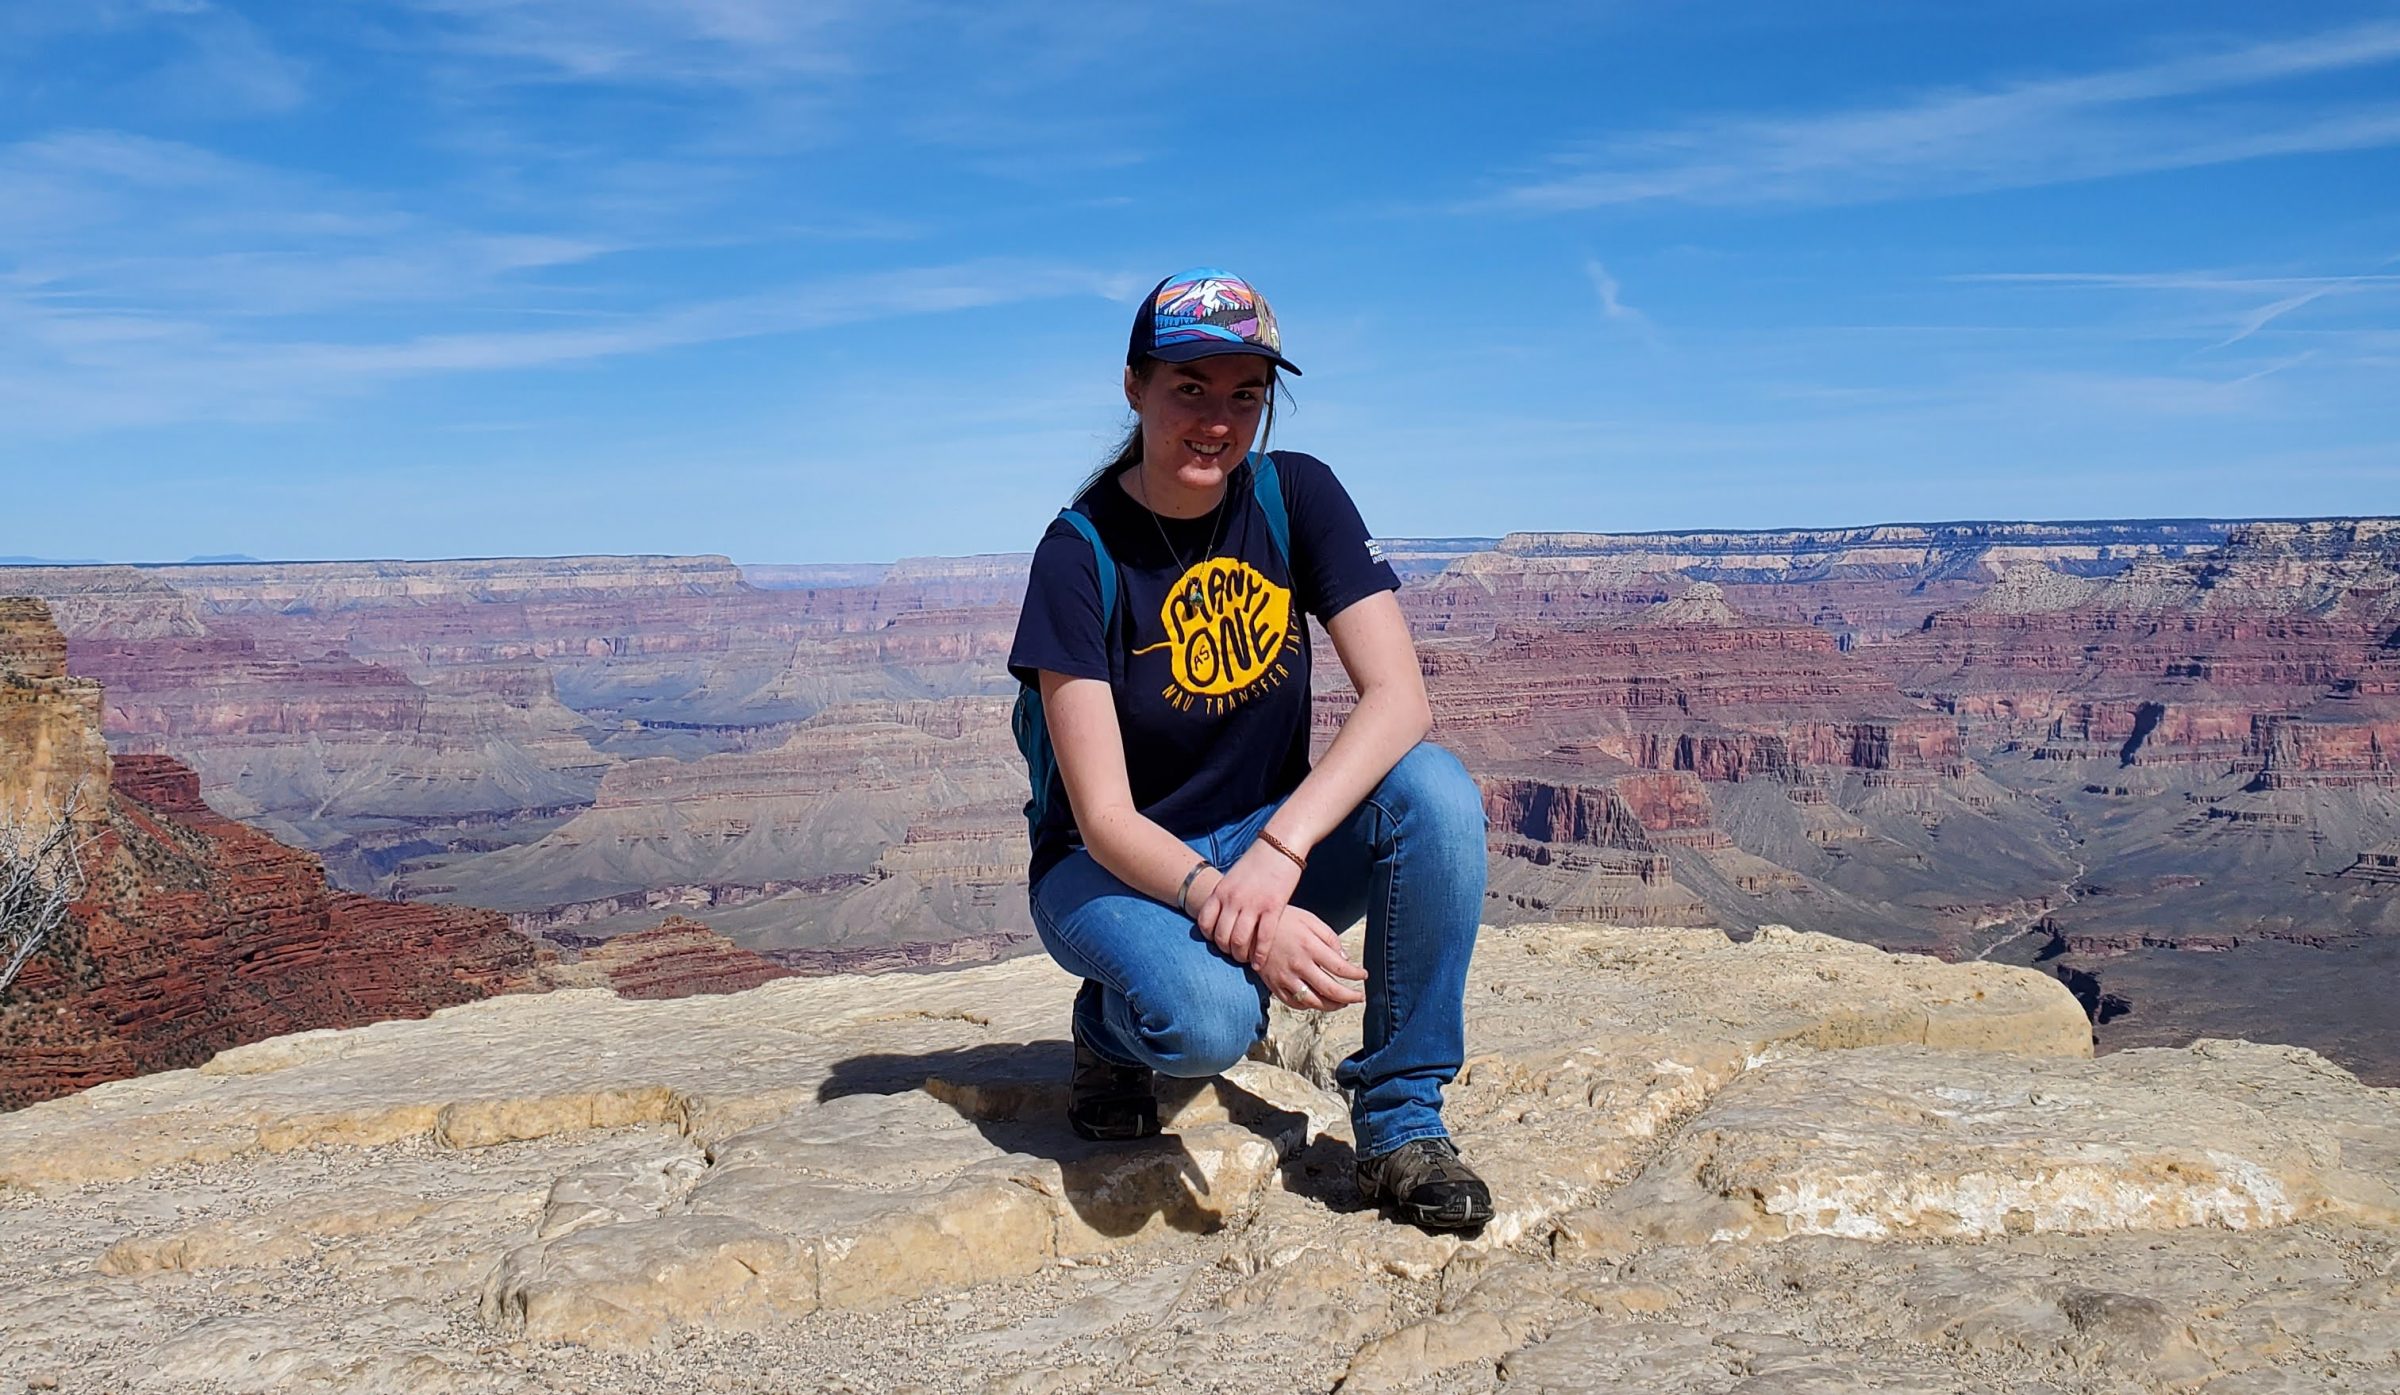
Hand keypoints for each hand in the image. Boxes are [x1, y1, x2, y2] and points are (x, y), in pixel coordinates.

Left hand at [1194, 842, 1302, 964]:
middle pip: (1221, 937)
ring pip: (1239, 942)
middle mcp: (1233, 900)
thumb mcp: (1233, 877)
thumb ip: (1225, 896)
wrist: (1280, 845)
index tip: (1217, 943)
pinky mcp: (1273, 908)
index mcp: (1221, 891)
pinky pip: (1262, 939)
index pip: (1204, 923)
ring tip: (1245, 959)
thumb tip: (1220, 914)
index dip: (1209, 938)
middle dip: (1226, 951)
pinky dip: (1259, 955)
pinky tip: (1260, 963)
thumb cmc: (1257, 861)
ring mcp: (1252, 904)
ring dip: (1240, 956)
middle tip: (1233, 955)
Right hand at [1252, 904, 1367, 1011]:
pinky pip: (1295, 1004)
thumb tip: (1344, 959)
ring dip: (1332, 1006)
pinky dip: (1309, 1006)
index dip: (1356, 975)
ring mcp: (1286, 978)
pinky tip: (1318, 1002)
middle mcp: (1299, 965)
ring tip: (1342, 1003)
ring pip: (1314, 1002)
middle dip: (1350, 997)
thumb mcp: (1310, 920)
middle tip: (1359, 997)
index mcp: (1310, 947)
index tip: (1364, 976)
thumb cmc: (1283, 920)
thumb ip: (1329, 938)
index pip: (1340, 968)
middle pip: (1331, 990)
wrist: (1249, 927)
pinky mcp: (1274, 985)